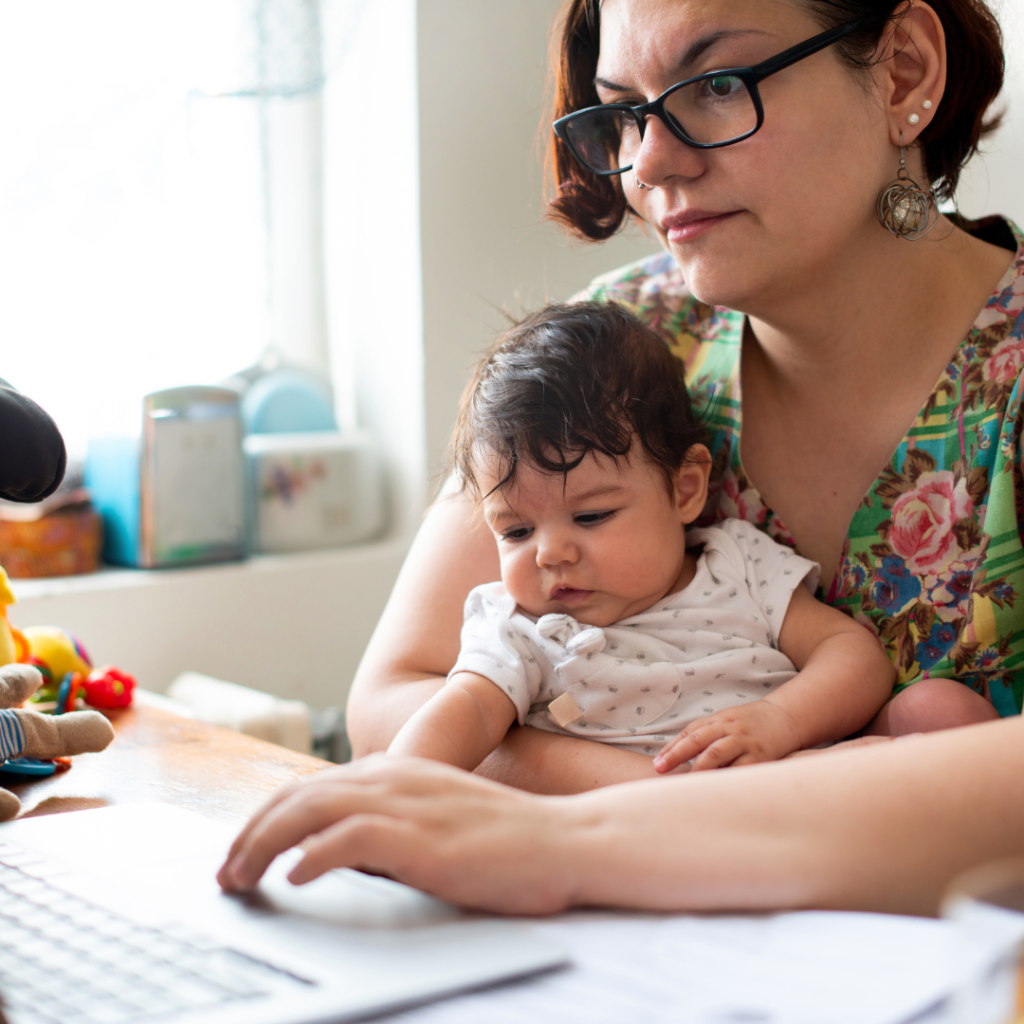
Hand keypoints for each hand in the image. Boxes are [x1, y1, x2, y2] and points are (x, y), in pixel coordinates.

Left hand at [216, 754, 577, 913]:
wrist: (563, 841)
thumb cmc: (505, 841)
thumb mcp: (437, 820)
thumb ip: (391, 824)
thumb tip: (339, 851)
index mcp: (396, 772)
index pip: (310, 787)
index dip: (266, 818)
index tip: (242, 852)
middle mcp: (393, 778)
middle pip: (298, 796)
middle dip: (250, 833)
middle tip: (225, 874)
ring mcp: (406, 804)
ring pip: (309, 812)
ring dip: (263, 845)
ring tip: (239, 879)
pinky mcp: (420, 837)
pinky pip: (348, 839)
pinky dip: (312, 857)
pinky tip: (295, 880)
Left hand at [653, 700, 802, 772]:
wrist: (785, 717)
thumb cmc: (749, 724)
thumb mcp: (726, 721)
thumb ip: (706, 735)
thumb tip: (678, 756)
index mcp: (717, 720)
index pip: (689, 733)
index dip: (671, 748)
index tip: (657, 764)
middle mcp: (728, 728)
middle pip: (697, 740)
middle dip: (677, 754)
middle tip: (660, 769)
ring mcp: (744, 741)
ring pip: (716, 753)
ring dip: (699, 768)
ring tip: (685, 783)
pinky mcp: (760, 755)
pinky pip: (741, 768)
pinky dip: (727, 777)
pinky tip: (716, 788)